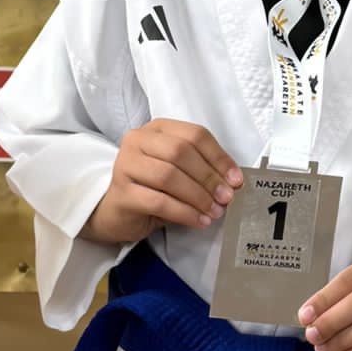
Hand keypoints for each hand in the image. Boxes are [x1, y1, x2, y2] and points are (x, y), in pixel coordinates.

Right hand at [83, 121, 242, 244]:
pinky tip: (199, 221)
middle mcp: (137, 140)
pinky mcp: (121, 192)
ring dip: (198, 196)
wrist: (115, 212)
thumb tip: (232, 183)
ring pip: (169, 176)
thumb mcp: (178, 173)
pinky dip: (184, 213)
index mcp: (157, 129)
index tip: (236, 180)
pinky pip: (159, 201)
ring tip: (214, 212)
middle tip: (226, 198)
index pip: (194, 135)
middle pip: (181, 152)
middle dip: (209, 177)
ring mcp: (125, 164)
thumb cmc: (151, 189)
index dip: (219, 157)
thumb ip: (201, 171)